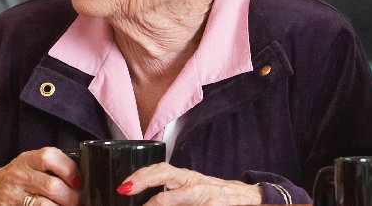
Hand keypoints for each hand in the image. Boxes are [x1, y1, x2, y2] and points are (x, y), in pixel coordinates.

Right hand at [0, 147, 79, 205]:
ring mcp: (12, 196)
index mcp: (26, 160)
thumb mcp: (25, 166)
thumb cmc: (10, 181)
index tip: (78, 182)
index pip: (50, 157)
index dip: (69, 169)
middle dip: (71, 199)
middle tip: (77, 203)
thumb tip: (79, 180)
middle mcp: (18, 176)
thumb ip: (48, 168)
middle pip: (52, 186)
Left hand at [119, 163, 262, 205]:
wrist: (247, 197)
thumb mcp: (192, 187)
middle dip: (142, 181)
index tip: (124, 186)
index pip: (160, 169)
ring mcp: (203, 196)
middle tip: (126, 189)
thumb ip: (172, 189)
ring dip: (155, 204)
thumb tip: (146, 196)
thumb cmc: (215, 193)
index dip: (141, 175)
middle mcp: (194, 183)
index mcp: (186, 177)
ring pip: (172, 198)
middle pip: (164, 174)